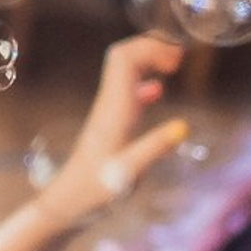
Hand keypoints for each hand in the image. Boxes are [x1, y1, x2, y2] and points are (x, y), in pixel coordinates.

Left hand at [34, 35, 187, 226]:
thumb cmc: (95, 192)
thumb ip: (153, 149)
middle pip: (123, 56)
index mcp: (113, 109)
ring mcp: (108, 112)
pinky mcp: (110, 123)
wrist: (67, 203)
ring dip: (148, 61)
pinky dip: (145, 82)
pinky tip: (157, 91)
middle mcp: (109, 104)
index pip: (124, 58)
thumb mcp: (128, 173)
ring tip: (174, 66)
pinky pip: (126, 91)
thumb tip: (183, 127)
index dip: (150, 47)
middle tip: (179, 57)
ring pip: (124, 71)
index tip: (177, 58)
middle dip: (151, 47)